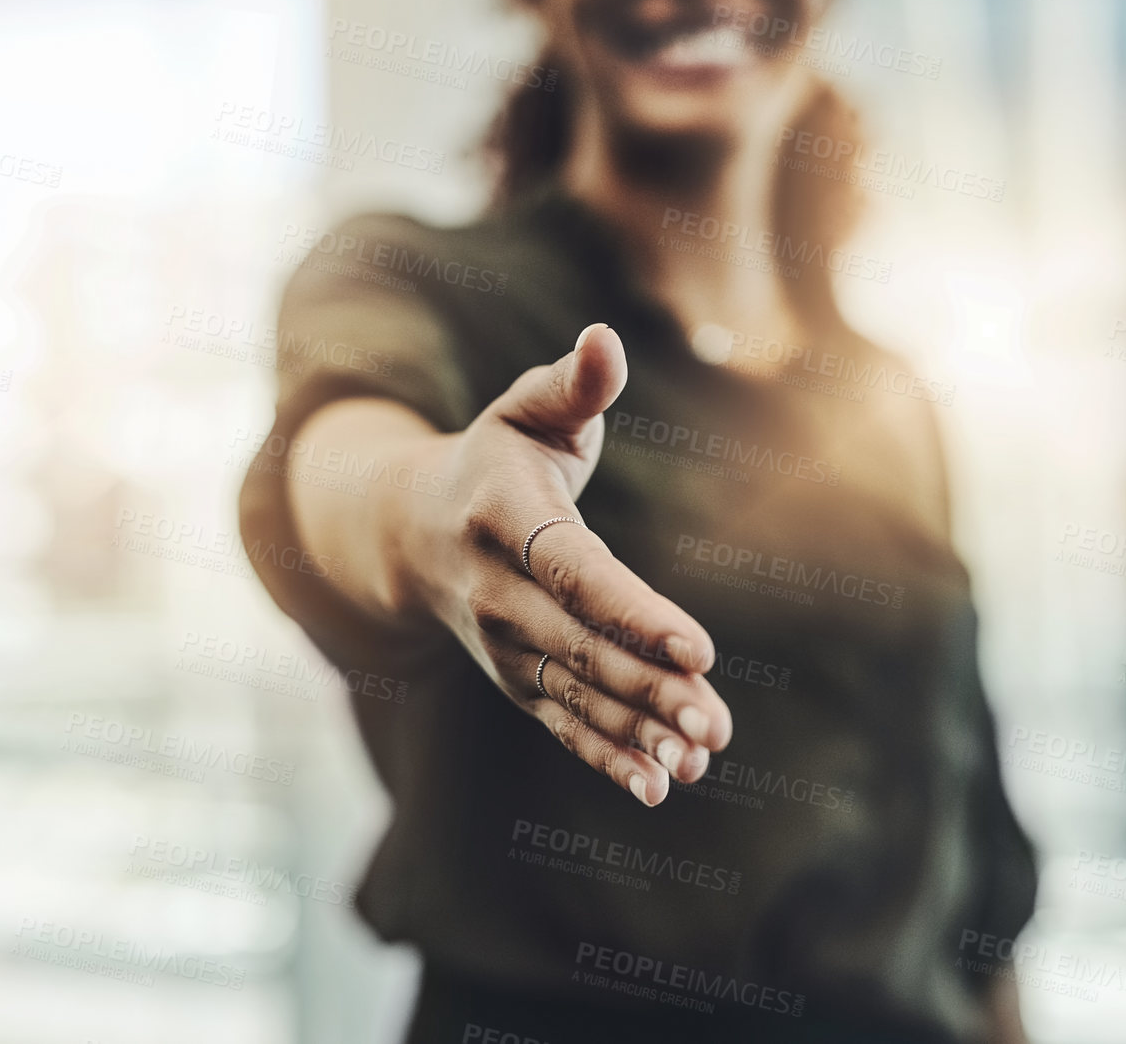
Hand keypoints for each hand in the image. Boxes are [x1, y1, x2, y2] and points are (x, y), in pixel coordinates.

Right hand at [395, 323, 731, 805]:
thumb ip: (573, 383)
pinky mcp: (517, 680)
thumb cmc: (497, 456)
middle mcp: (498, 593)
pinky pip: (564, 724)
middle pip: (585, 649)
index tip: (698, 649)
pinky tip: (657, 785)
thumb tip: (604, 339)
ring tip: (699, 756)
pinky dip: (608, 755)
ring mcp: (505, 646)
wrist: (413, 531)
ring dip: (640, 731)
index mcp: (507, 520)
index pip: (580, 574)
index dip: (637, 614)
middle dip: (651, 689)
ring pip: (579, 695)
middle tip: (713, 723)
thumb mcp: (528, 410)